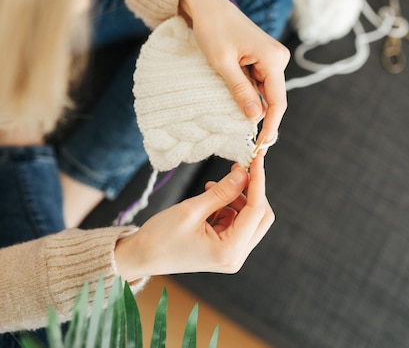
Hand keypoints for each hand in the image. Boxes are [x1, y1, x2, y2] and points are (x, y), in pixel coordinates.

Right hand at [114, 154, 273, 280]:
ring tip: (212, 186)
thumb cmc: (161, 237)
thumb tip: (244, 173)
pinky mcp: (224, 248)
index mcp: (229, 251)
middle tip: (237, 169)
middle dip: (251, 191)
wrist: (141, 256)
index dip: (258, 182)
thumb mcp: (192, 209)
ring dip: (237, 197)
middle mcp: (235, 256)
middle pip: (260, 217)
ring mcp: (231, 254)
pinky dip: (228, 205)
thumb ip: (221, 191)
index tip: (257, 159)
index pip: (256, 211)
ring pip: (250, 218)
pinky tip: (210, 197)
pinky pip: (236, 221)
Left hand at [179, 0, 289, 147]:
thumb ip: (240, 90)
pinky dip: (247, 92)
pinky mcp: (262, 58)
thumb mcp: (222, 63)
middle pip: (272, 98)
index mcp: (273, 58)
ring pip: (264, 91)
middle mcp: (278, 58)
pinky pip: (258, 82)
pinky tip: (232, 96)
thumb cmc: (213, 29)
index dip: (271, 126)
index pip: (277, 101)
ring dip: (250, 102)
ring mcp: (271, 58)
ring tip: (232, 111)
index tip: (261, 146)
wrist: (208, 6)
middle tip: (244, 139)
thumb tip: (255, 117)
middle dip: (260, 117)